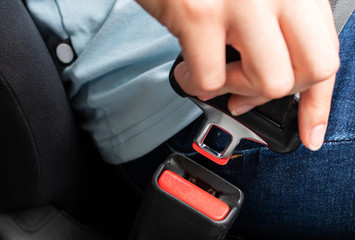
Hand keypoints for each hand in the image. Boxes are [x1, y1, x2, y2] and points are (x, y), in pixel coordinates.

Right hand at [137, 0, 339, 150]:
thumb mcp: (254, 0)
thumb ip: (273, 34)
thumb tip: (265, 86)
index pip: (326, 53)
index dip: (318, 102)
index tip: (310, 130)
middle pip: (311, 71)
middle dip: (273, 93)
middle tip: (243, 92)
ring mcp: (244, 1)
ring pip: (268, 82)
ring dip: (233, 88)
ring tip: (213, 72)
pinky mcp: (200, 13)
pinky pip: (211, 80)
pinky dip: (195, 85)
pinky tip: (186, 70)